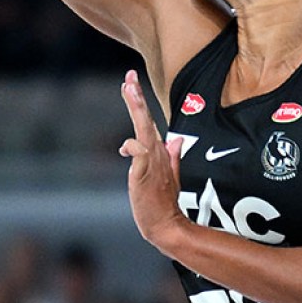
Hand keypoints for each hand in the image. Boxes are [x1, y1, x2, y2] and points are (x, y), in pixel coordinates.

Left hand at [118, 69, 184, 252]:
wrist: (166, 225)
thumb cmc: (164, 203)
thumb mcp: (170, 177)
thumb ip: (172, 157)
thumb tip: (175, 140)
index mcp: (159, 152)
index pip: (147, 120)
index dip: (139, 100)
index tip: (130, 80)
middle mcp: (156, 152)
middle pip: (145, 119)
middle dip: (136, 96)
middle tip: (129, 76)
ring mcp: (151, 162)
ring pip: (143, 129)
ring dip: (136, 109)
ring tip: (129, 89)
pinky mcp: (144, 173)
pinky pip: (139, 154)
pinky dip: (133, 147)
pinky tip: (126, 146)